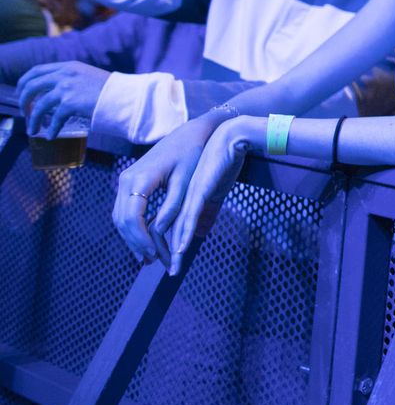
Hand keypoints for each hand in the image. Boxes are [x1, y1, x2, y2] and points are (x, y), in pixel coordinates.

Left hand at [18, 61, 109, 137]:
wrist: (124, 95)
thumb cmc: (110, 89)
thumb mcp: (88, 76)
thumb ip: (72, 79)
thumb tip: (56, 92)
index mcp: (68, 66)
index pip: (37, 70)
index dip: (24, 82)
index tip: (21, 92)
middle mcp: (65, 74)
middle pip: (31, 86)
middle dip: (23, 101)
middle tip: (24, 111)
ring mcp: (67, 88)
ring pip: (39, 105)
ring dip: (33, 119)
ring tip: (33, 129)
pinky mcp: (71, 103)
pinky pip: (55, 119)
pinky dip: (52, 129)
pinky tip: (52, 135)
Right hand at [112, 115, 225, 270]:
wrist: (190, 133)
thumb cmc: (192, 155)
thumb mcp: (186, 181)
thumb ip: (173, 207)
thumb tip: (160, 233)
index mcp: (140, 180)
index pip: (131, 218)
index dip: (141, 240)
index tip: (155, 254)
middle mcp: (126, 180)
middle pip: (122, 220)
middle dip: (136, 243)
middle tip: (152, 261)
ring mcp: (125, 181)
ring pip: (120, 217)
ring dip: (132, 238)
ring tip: (149, 256)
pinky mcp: (130, 183)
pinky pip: (125, 210)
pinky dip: (133, 228)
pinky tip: (146, 240)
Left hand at [167, 117, 258, 273]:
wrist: (231, 136)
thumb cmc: (222, 160)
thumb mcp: (213, 190)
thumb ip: (206, 211)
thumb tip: (201, 232)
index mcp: (171, 192)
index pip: (155, 221)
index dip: (153, 242)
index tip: (158, 259)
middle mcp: (172, 192)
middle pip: (155, 227)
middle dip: (156, 250)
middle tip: (162, 268)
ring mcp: (183, 191)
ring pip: (168, 225)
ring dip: (169, 249)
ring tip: (172, 267)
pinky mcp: (197, 190)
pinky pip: (186, 215)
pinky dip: (183, 234)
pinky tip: (180, 249)